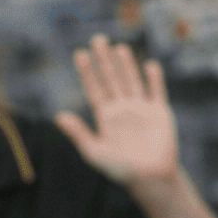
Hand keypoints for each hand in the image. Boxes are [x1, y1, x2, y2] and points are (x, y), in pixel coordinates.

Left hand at [55, 35, 179, 185]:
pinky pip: (156, 91)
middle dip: (104, 60)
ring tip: (119, 47)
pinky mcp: (159, 113)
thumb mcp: (95, 152)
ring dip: (126, 64)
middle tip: (98, 39)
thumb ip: (78, 133)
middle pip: (112, 79)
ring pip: (132, 81)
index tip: (80, 54)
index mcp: (106, 116)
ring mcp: (141, 109)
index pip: (95, 88)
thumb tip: (58, 116)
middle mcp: (122, 109)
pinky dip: (154, 79)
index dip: (87, 72)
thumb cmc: (120, 169)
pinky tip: (149, 65)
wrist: (150, 178)